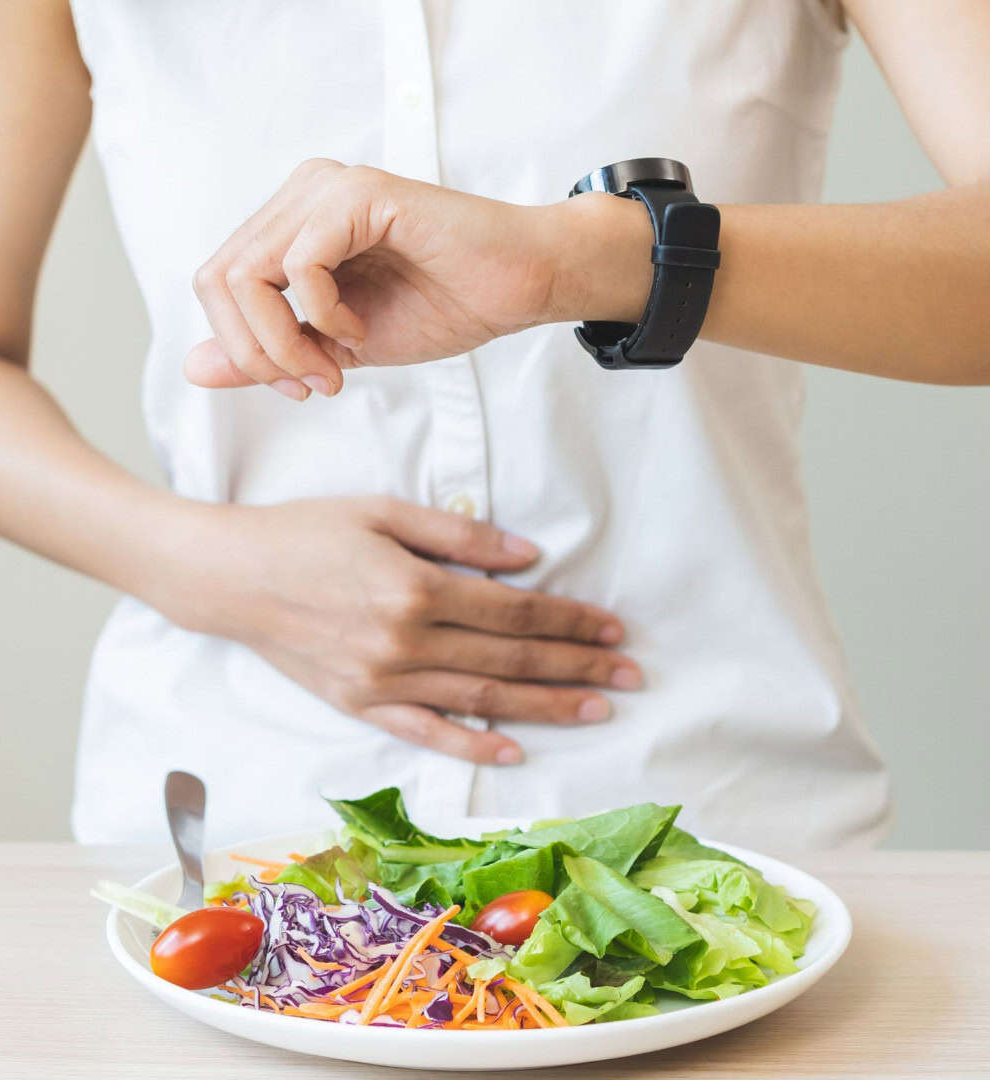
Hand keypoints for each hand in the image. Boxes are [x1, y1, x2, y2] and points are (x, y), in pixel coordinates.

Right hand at [179, 496, 640, 762]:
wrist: (230, 577)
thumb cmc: (306, 532)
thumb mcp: (383, 512)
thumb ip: (459, 536)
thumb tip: (529, 558)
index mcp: (416, 588)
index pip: (516, 612)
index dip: (570, 621)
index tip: (613, 628)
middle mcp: (405, 643)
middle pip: (510, 660)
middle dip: (577, 668)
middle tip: (630, 676)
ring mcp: (382, 682)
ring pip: (481, 701)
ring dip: (545, 708)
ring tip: (596, 712)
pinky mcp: (360, 705)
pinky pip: (425, 733)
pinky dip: (471, 745)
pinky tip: (513, 752)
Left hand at [184, 160, 652, 398]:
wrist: (520, 287)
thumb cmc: (444, 306)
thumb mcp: (338, 347)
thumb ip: (269, 354)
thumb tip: (192, 368)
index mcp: (289, 226)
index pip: (215, 284)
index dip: (243, 349)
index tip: (303, 388)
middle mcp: (298, 196)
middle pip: (215, 278)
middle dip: (256, 352)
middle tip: (314, 385)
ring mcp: (325, 190)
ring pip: (246, 272)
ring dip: (284, 340)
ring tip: (337, 366)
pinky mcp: (359, 196)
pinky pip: (301, 264)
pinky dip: (323, 314)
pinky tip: (361, 330)